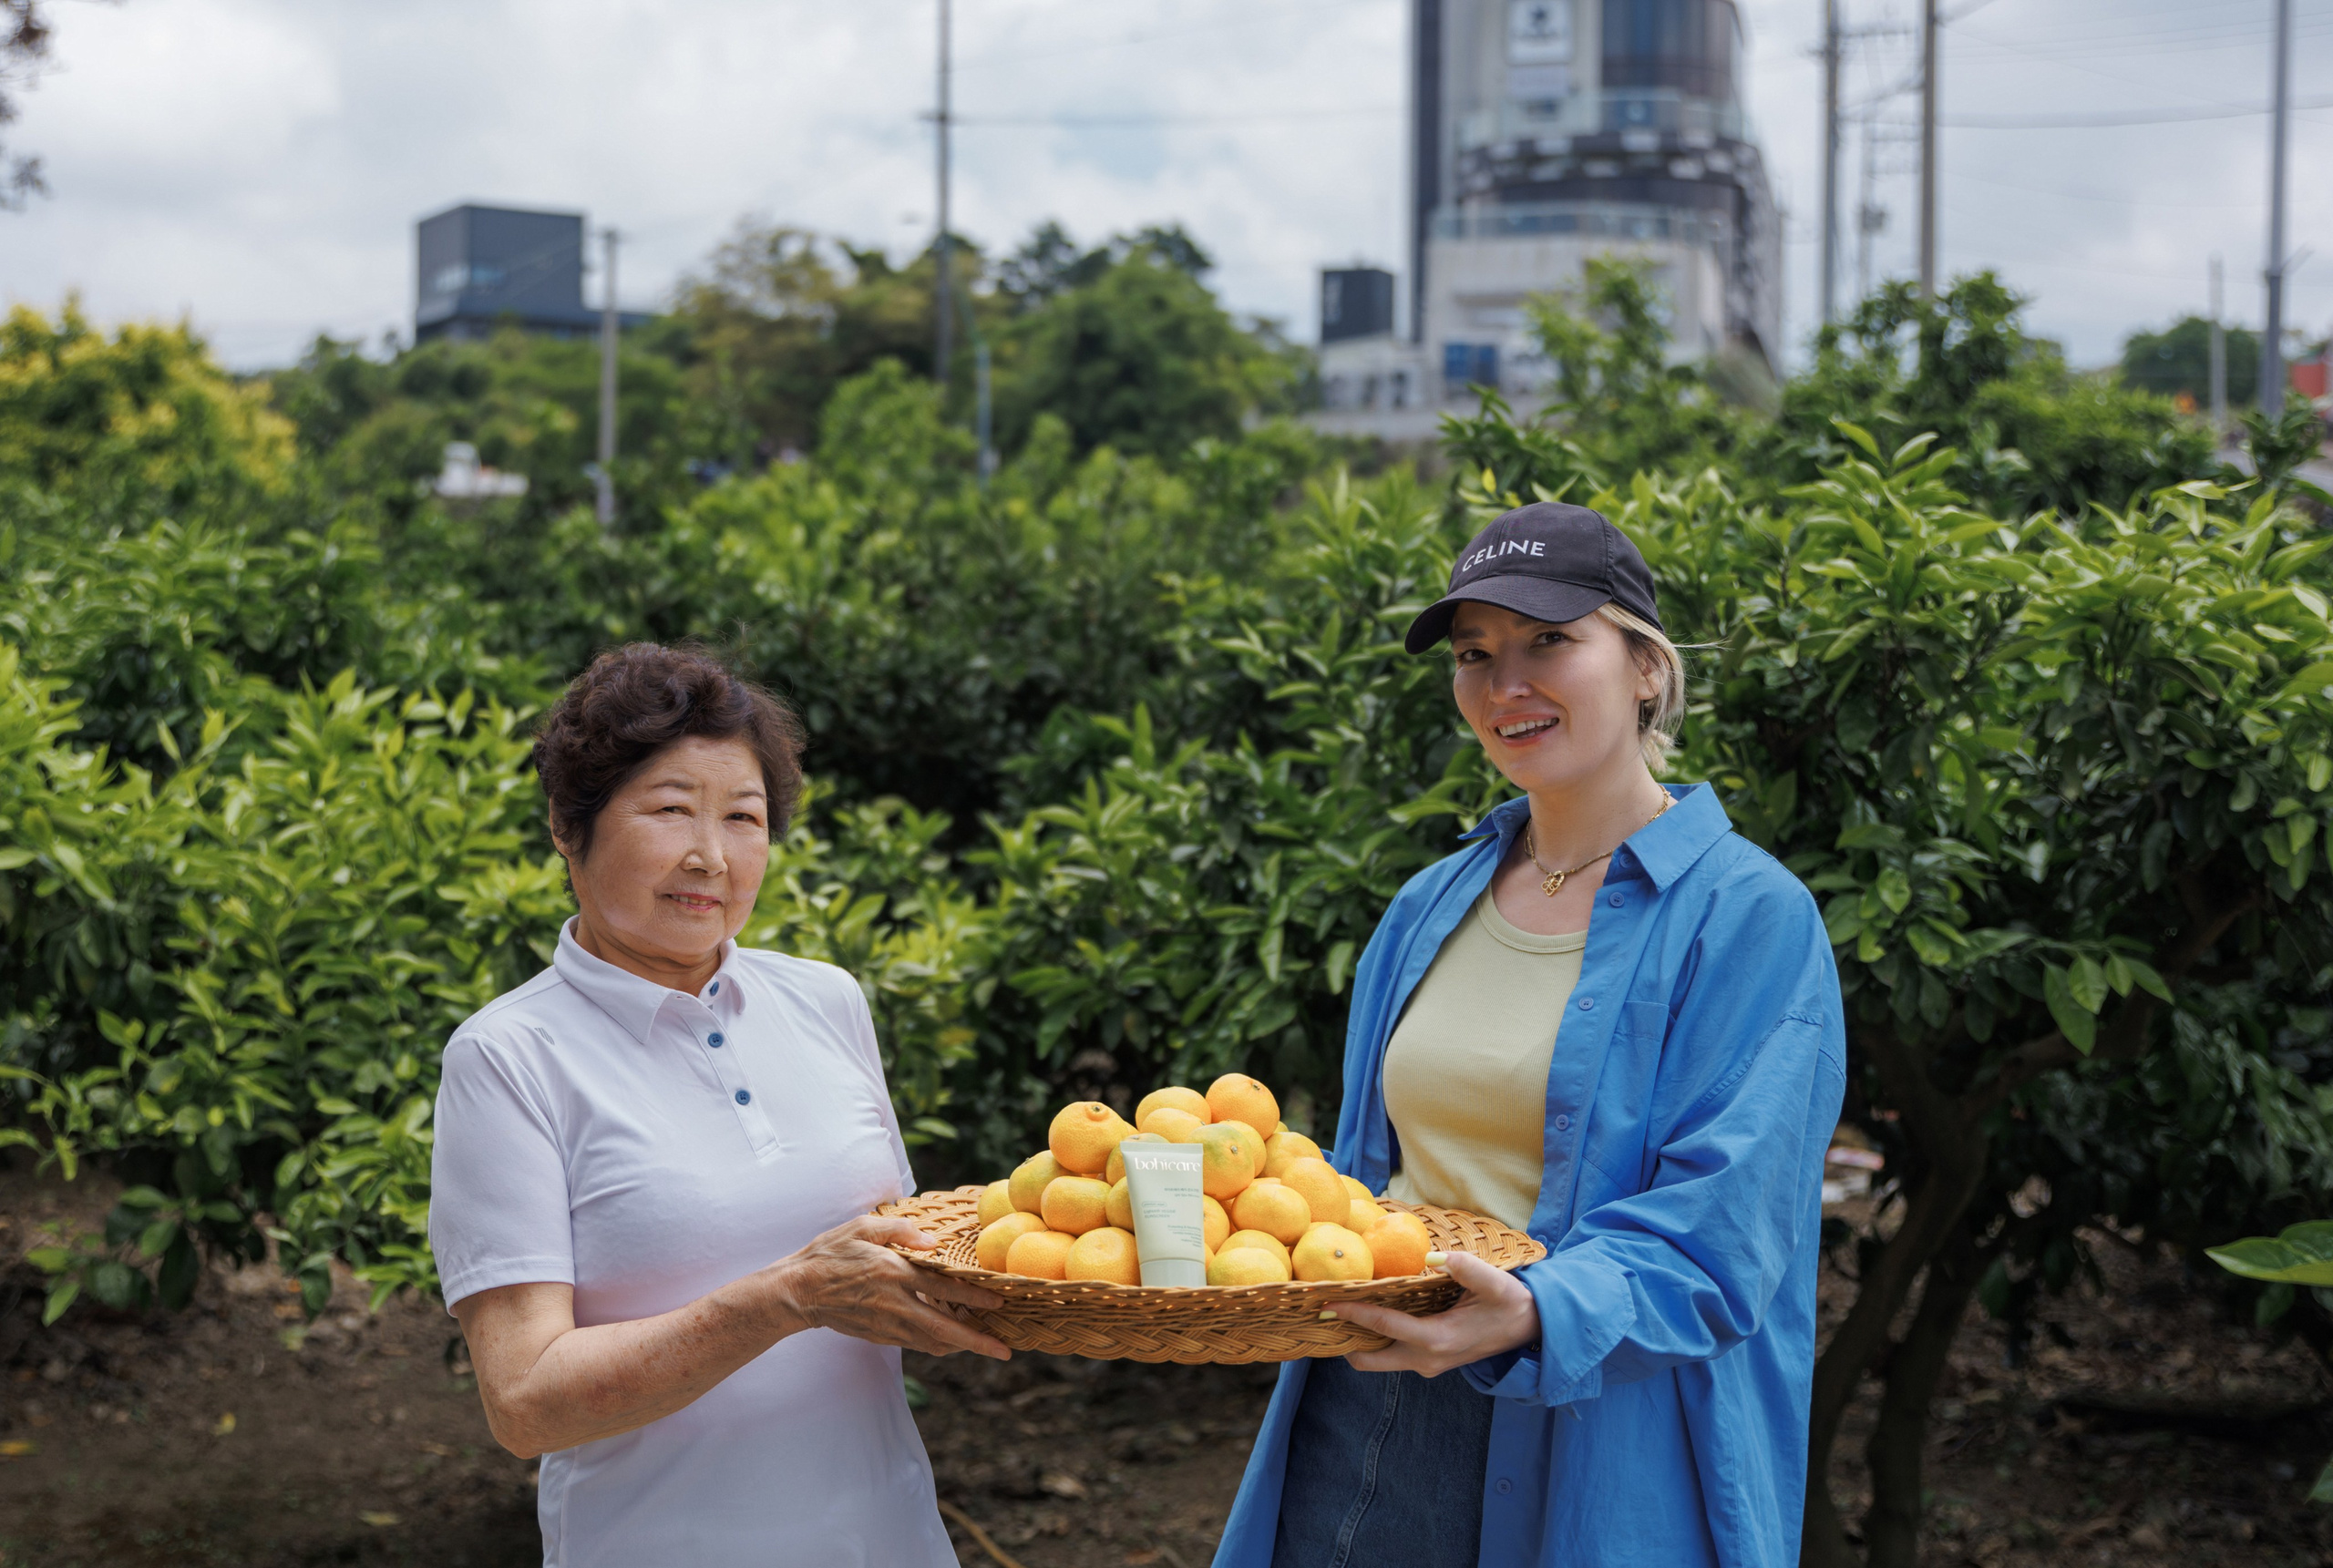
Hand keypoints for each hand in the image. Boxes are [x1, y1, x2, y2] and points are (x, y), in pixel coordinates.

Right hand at [768, 1214, 1011, 1360]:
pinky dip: (939, 1343)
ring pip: (932, 1343)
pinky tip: (952, 1339)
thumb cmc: (829, 1254)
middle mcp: (895, 1304)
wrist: (798, 1292)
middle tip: (1005, 1352)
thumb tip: (933, 1241)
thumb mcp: (862, 1227)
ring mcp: (887, 1325)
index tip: (999, 1302)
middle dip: (978, 1343)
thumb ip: (899, 1230)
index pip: (943, 1288)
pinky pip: (916, 1344)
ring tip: (987, 1346)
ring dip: (961, 1346)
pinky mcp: (880, 1336)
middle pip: (945, 1329)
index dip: (974, 1297)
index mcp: (894, 1273)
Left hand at [1332, 1251, 1536, 1377]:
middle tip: (1325, 1313)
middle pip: (1368, 1360)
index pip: (1382, 1325)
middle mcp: (1425, 1359)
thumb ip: (1465, 1267)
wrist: (1528, 1329)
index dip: (1352, 1312)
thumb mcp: (1493, 1282)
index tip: (1326, 1301)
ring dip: (1359, 1340)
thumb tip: (1432, 1256)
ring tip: (1343, 1310)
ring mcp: (1426, 1365)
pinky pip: (1392, 1354)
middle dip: (1344, 1339)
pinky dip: (1377, 1339)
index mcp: (1436, 1339)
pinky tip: (1372, 1314)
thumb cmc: (1509, 1303)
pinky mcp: (1429, 1362)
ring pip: (1378, 1360)